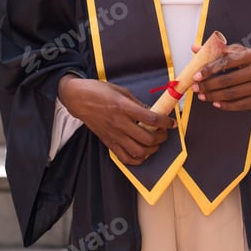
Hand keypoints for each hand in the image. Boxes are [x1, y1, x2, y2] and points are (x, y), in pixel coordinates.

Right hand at [58, 75, 175, 165]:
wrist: (78, 99)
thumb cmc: (99, 91)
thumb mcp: (121, 91)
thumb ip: (137, 103)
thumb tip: (152, 112)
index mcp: (124, 107)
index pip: (151, 119)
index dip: (166, 122)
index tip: (172, 123)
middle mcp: (120, 123)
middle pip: (147, 138)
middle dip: (161, 137)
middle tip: (165, 132)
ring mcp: (114, 135)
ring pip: (138, 151)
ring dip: (152, 149)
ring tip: (155, 143)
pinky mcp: (108, 142)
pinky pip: (125, 158)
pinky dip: (137, 159)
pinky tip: (143, 153)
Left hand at [191, 44, 250, 110]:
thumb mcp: (242, 52)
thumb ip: (220, 50)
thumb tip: (196, 48)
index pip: (227, 62)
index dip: (210, 69)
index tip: (197, 75)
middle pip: (229, 80)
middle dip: (209, 85)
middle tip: (196, 87)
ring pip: (234, 94)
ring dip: (215, 96)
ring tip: (202, 96)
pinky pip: (242, 105)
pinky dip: (227, 106)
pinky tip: (216, 103)